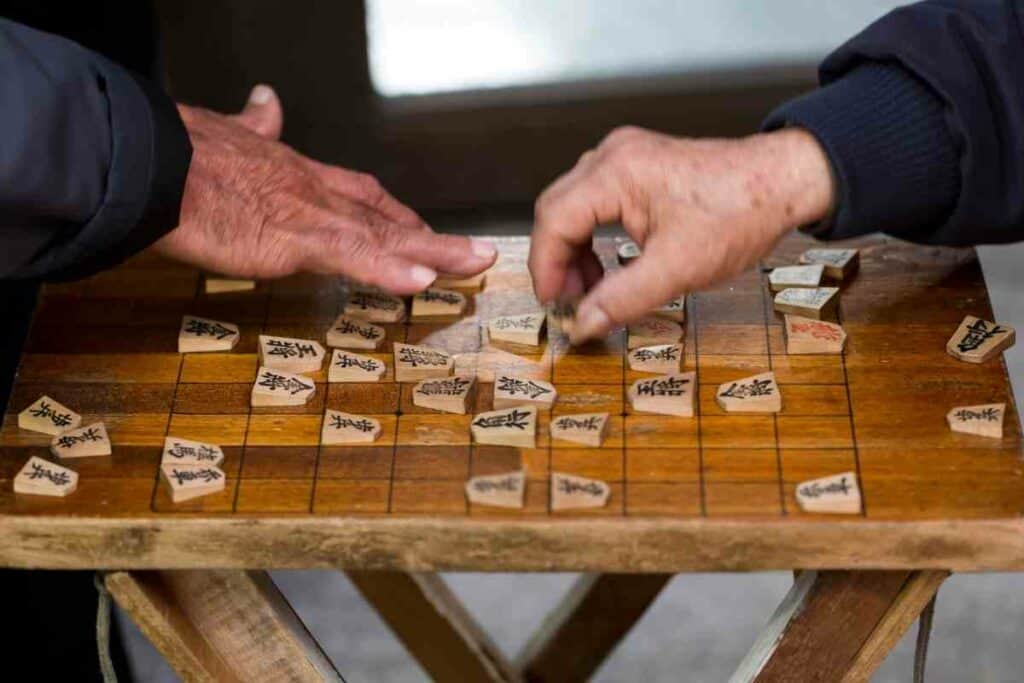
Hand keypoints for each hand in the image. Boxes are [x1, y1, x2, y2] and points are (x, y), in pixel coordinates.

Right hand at [155, 85, 495, 293]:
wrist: (155, 160)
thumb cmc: (183, 154)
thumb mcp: (230, 133)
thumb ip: (255, 125)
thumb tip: (265, 99)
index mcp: (299, 174)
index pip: (361, 194)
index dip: (394, 214)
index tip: (419, 227)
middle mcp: (315, 192)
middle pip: (387, 216)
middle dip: (433, 238)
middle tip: (474, 253)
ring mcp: (309, 215)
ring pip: (385, 236)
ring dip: (434, 252)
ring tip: (475, 263)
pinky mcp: (294, 238)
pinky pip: (353, 255)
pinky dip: (388, 268)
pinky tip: (422, 279)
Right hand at [529, 126, 833, 341]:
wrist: (784, 182)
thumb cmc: (741, 212)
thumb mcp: (678, 268)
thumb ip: (623, 299)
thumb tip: (584, 323)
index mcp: (616, 172)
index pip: (554, 220)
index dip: (546, 267)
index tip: (553, 303)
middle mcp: (613, 156)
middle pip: (556, 209)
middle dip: (556, 259)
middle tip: (568, 300)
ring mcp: (625, 158)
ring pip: (573, 206)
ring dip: (574, 250)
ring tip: (590, 288)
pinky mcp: (638, 167)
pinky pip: (595, 201)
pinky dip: (593, 236)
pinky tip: (607, 265)